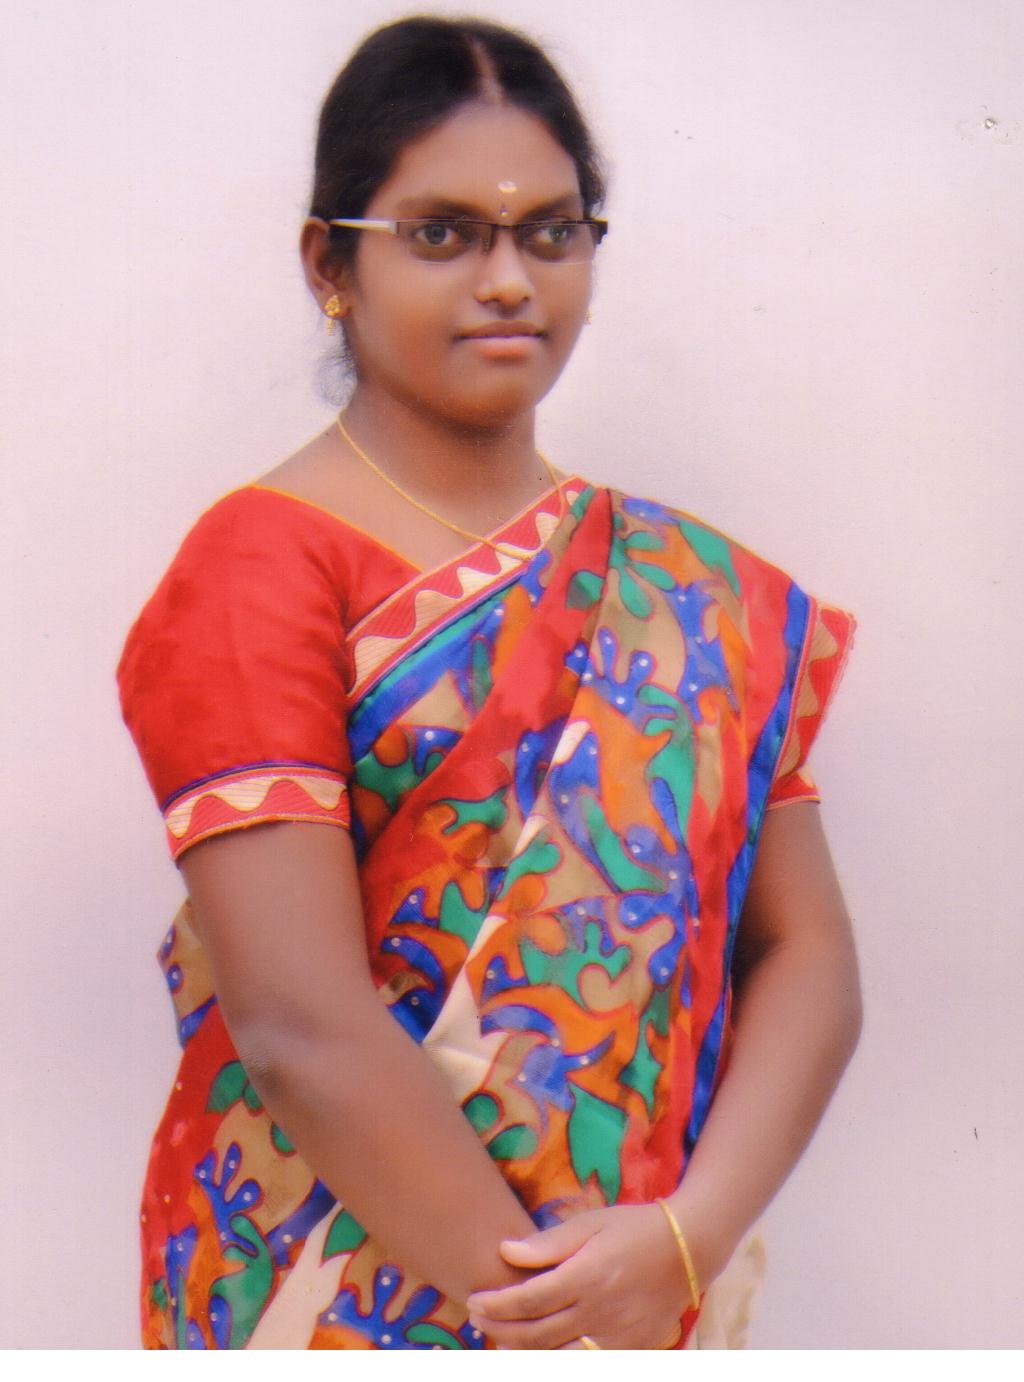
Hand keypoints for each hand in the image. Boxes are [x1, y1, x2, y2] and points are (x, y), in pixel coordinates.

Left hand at [464, 1203, 694, 1349]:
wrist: (687, 1250)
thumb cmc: (633, 1228)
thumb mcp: (591, 1222)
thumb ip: (549, 1242)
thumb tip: (506, 1251)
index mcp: (586, 1276)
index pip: (529, 1300)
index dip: (497, 1304)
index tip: (475, 1299)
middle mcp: (598, 1312)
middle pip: (536, 1334)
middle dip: (500, 1329)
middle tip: (477, 1320)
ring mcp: (615, 1336)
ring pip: (557, 1357)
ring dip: (522, 1352)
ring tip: (499, 1340)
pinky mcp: (630, 1349)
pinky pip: (586, 1363)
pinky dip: (558, 1360)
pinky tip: (540, 1352)